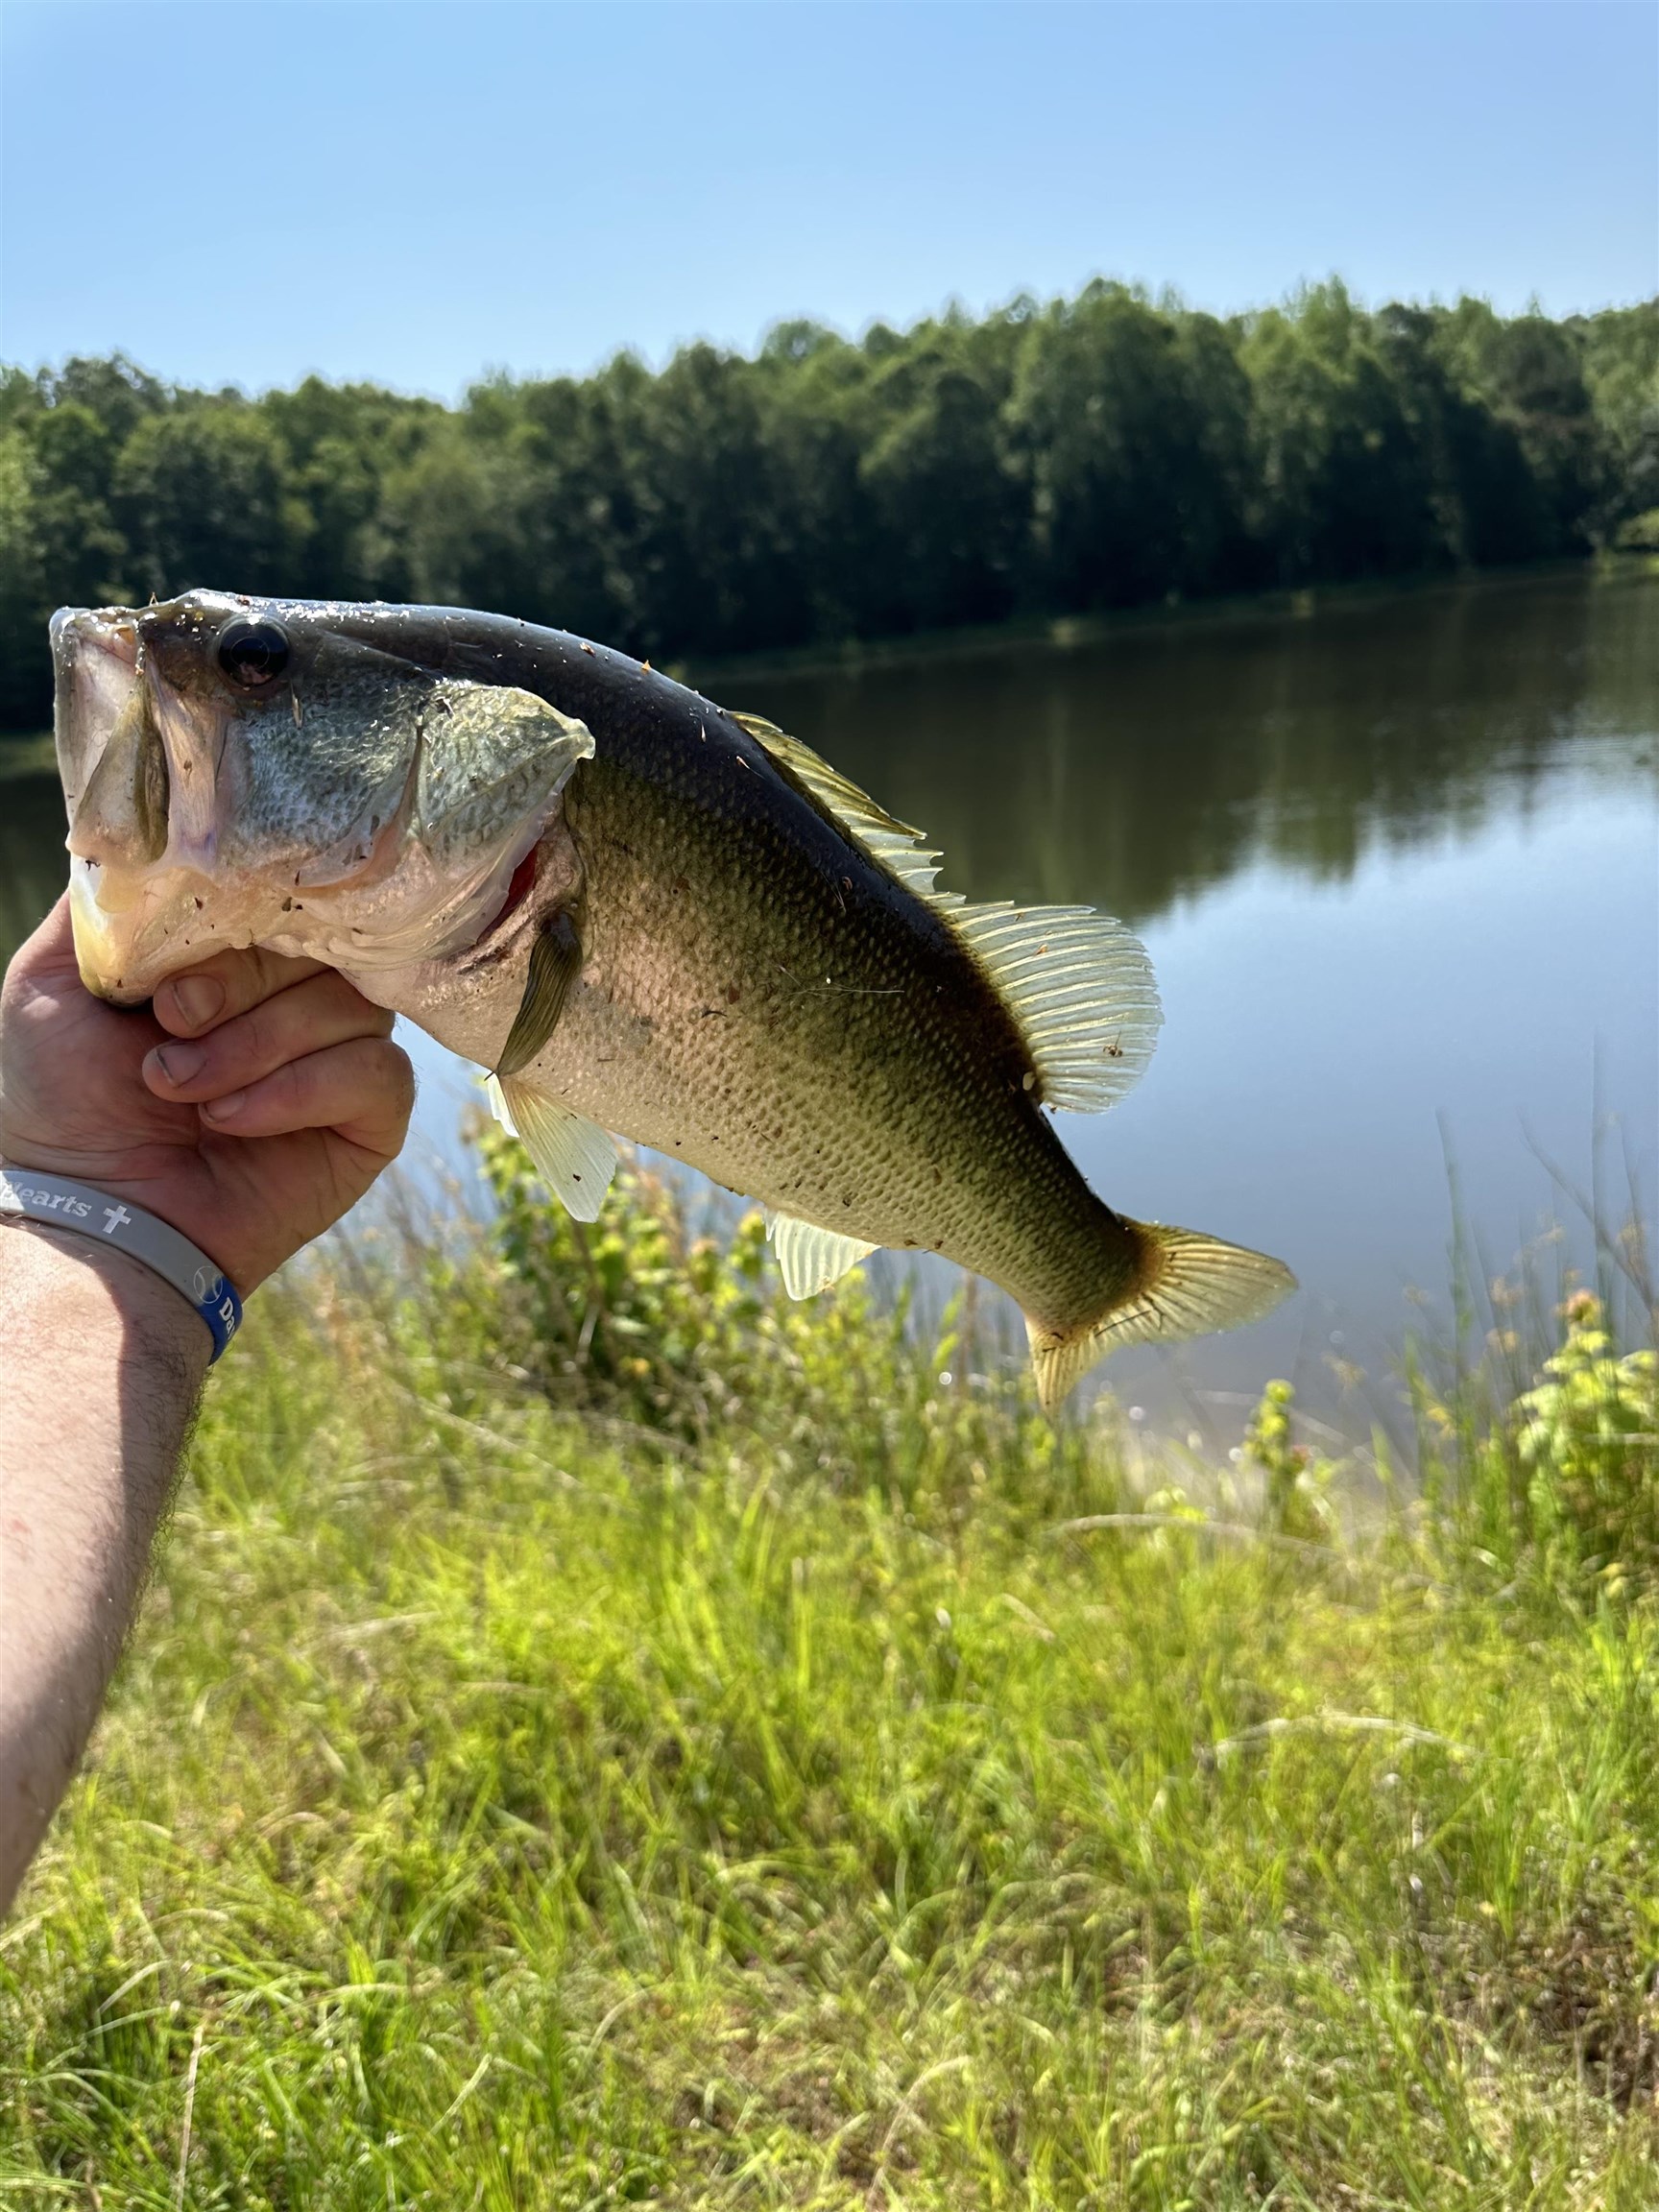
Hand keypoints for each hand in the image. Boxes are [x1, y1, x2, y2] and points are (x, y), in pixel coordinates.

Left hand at [0, 896, 413, 1289]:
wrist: (95, 1215)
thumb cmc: (64, 1105)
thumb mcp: (51, 980)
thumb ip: (104, 904)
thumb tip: (150, 838)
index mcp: (237, 958)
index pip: (280, 897)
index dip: (234, 927)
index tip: (166, 989)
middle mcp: (297, 998)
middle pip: (324, 945)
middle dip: (241, 992)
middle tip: (172, 1033)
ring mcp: (341, 1057)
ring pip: (353, 1006)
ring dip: (256, 1048)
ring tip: (187, 1094)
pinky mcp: (373, 1121)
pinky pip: (378, 1072)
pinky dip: (298, 1092)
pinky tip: (235, 1123)